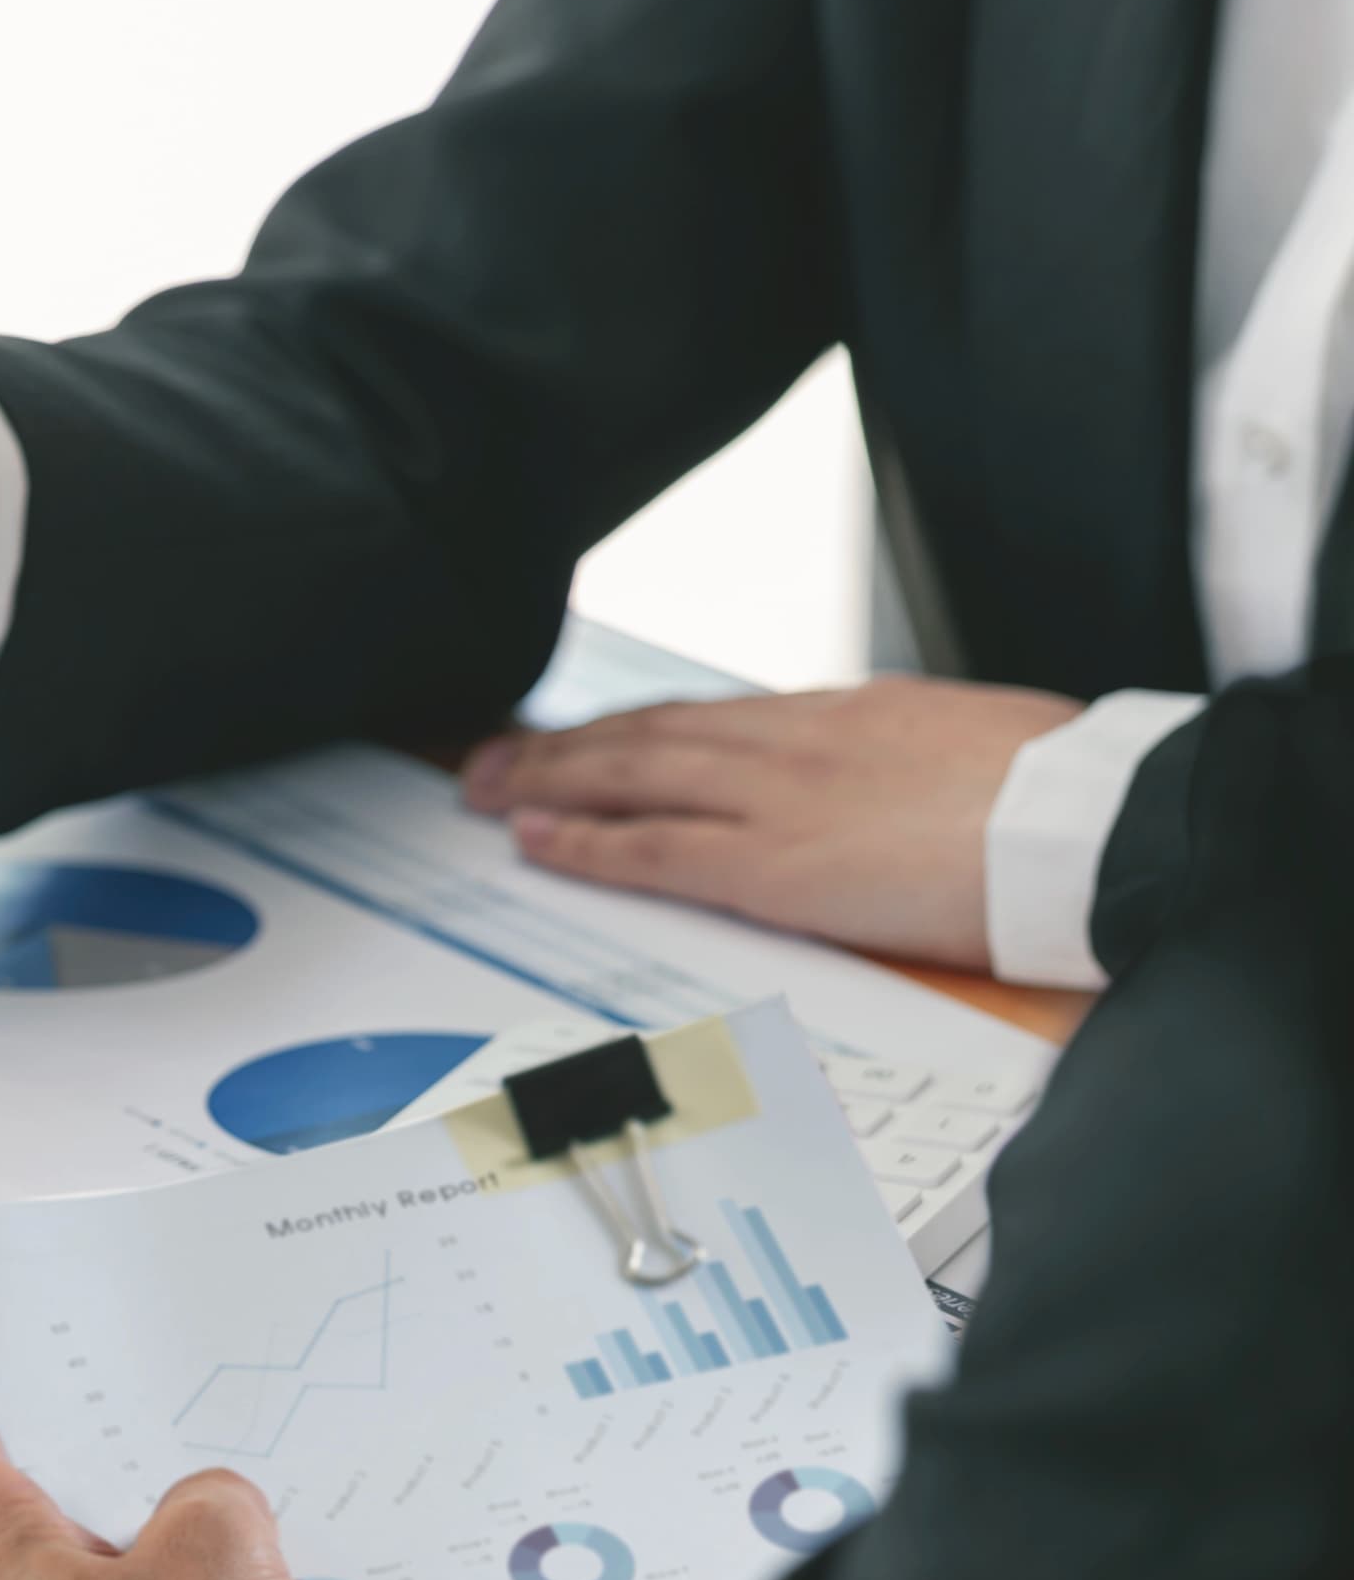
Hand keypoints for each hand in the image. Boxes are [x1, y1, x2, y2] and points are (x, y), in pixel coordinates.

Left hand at [460, 677, 1084, 969]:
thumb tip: (881, 776)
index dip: (635, 728)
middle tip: (490, 756)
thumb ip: (897, 760)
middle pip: (648, 736)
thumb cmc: (1057, 791)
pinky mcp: (777, 865)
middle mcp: (792, 742)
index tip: (585, 735)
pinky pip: (654, 850)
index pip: (709, 718)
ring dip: (548, 783)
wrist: (1093, 818)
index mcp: (842, 715)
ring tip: (487, 788)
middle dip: (561, 747)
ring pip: (631, 778)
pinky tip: (536, 837)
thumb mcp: (961, 747)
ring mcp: (777, 799)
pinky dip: (585, 842)